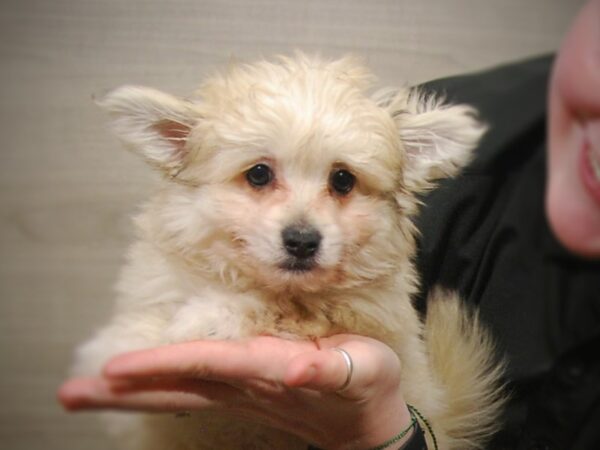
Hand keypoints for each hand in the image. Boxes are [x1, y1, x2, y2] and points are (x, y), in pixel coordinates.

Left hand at [58, 334, 411, 449]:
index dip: (163, 364)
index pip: (208, 363)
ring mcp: (242, 391)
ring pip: (179, 391)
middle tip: (72, 392)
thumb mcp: (361, 370)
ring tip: (86, 390)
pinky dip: (159, 388)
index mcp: (270, 372)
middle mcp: (246, 385)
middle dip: (125, 390)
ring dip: (131, 392)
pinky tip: (132, 388)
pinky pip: (193, 389)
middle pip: (176, 388)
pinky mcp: (245, 390)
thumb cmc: (368, 386)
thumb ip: (327, 371)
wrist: (366, 423)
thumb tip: (291, 368)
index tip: (117, 368)